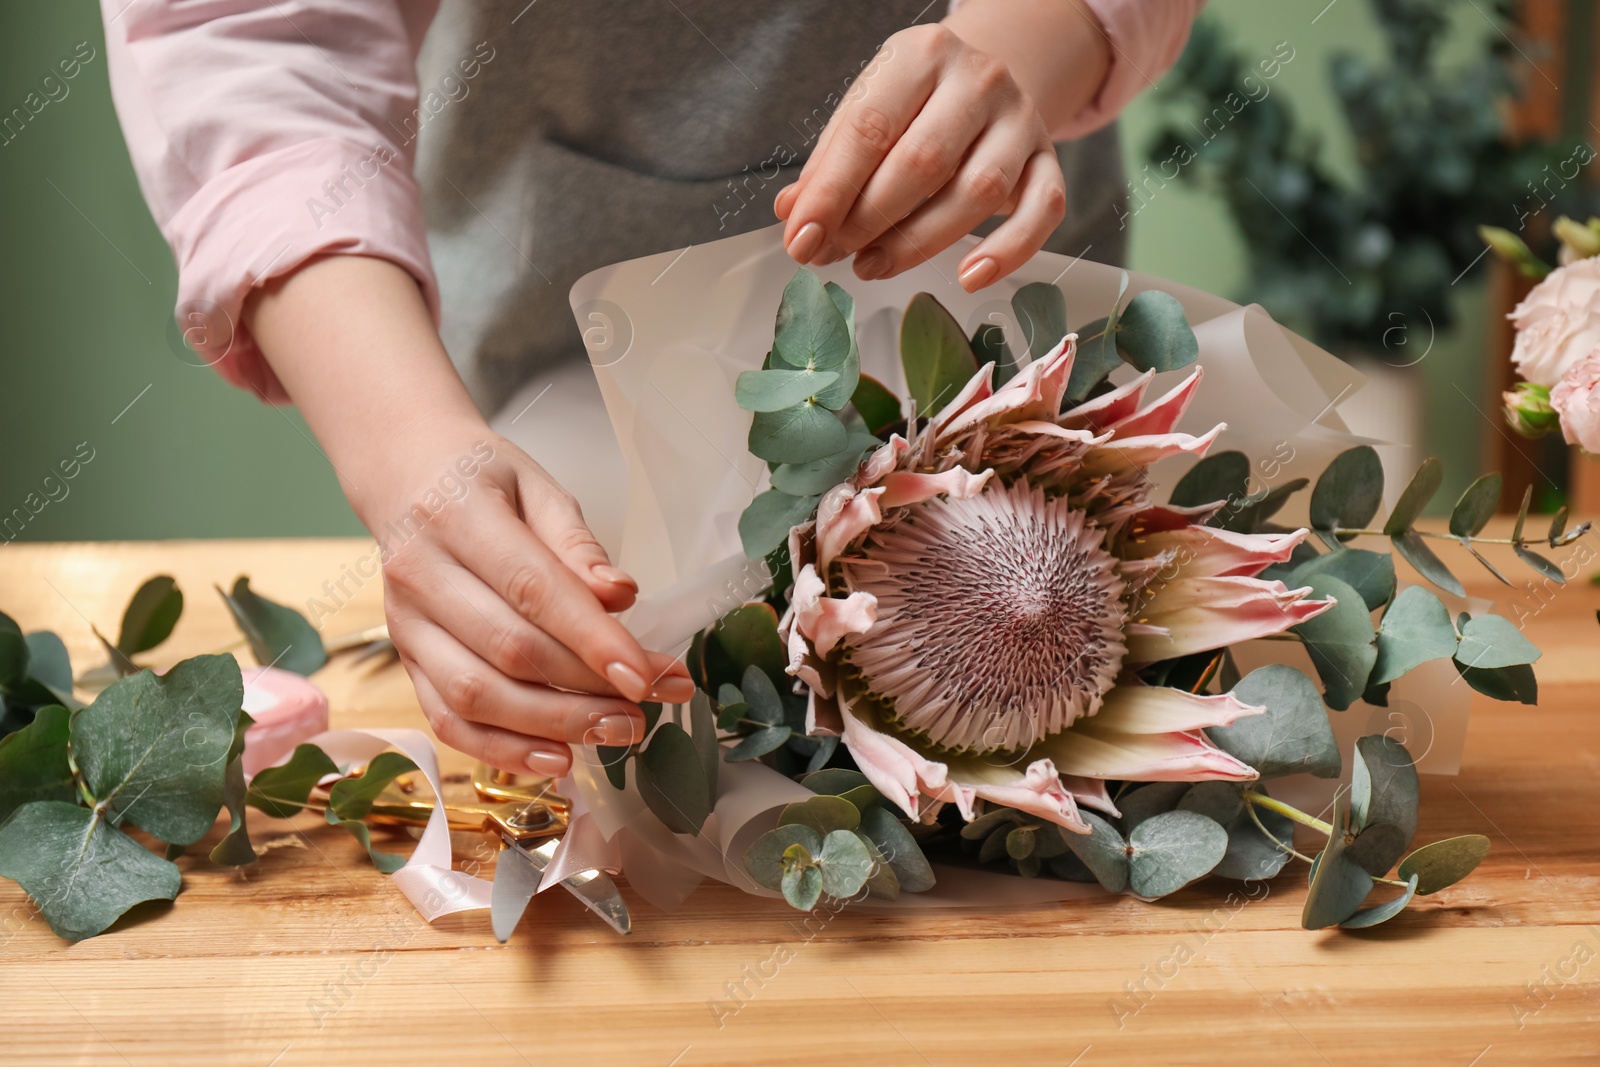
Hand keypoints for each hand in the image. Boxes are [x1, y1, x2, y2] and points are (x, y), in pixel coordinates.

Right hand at [244, 257, 694, 776]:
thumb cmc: (483, 481)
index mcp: (456, 517)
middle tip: (650, 703)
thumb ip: (578, 545)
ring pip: (475, 696)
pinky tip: (558, 759)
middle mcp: (419, 575)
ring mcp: (405, 625)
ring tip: (618, 730)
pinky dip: (503, 750)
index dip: (591, 639)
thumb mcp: (539, 487)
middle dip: (585, 688)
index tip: (647, 674)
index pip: (531, 589)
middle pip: (508, 650)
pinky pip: (447, 721)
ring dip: (553, 725)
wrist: (405, 476)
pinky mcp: (406, 661)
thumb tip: (620, 597)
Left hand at [775, 23, 1069, 291]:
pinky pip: (1043, 211)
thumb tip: (795, 215)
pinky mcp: (1048, 159)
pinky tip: (968, 276)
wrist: (986, 77)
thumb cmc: (914, 103)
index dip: (831, 193)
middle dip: (868, 220)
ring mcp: (1020, 120)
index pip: (869, 129)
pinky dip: (1008, 251)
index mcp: (920, 55)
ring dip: (919, 243)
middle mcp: (978, 80)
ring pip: (978, 193)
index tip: (802, 239)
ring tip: (873, 265)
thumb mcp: (865, 109)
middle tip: (833, 254)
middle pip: (922, 163)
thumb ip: (829, 162)